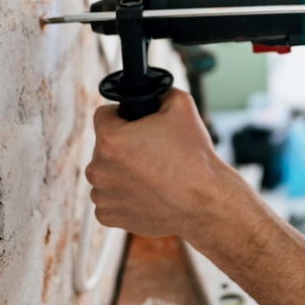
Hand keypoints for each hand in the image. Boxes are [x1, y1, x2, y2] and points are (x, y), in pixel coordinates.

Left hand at [85, 89, 243, 237]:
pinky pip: (110, 196)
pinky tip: (147, 191)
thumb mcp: (182, 105)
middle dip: (123, 144)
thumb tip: (152, 89)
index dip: (122, 115)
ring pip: (106, 171)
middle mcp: (99, 169)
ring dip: (122, 170)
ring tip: (152, 172)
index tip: (137, 124)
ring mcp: (102, 195)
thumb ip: (159, 90)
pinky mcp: (108, 216)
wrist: (204, 202)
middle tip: (152, 150)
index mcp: (110, 140)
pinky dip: (124, 194)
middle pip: (104, 145)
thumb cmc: (193, 158)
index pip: (103, 115)